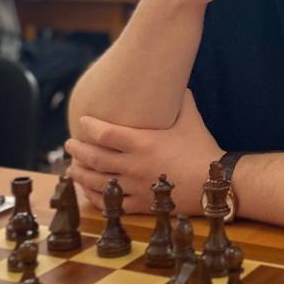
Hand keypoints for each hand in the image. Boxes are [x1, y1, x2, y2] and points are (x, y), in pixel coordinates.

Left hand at [65, 90, 219, 213]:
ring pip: (98, 182)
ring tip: (73, 168)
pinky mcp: (141, 204)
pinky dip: (96, 198)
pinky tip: (89, 192)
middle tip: (69, 145)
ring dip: (81, 175)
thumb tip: (177, 79)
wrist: (214, 183)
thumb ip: (181, 98)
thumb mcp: (191, 118)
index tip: (82, 122)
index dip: (89, 127)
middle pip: (94, 158)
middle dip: (78, 151)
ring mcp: (135, 187)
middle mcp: (134, 165)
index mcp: (143, 143)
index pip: (105, 134)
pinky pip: (111, 203)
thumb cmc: (202, 148)